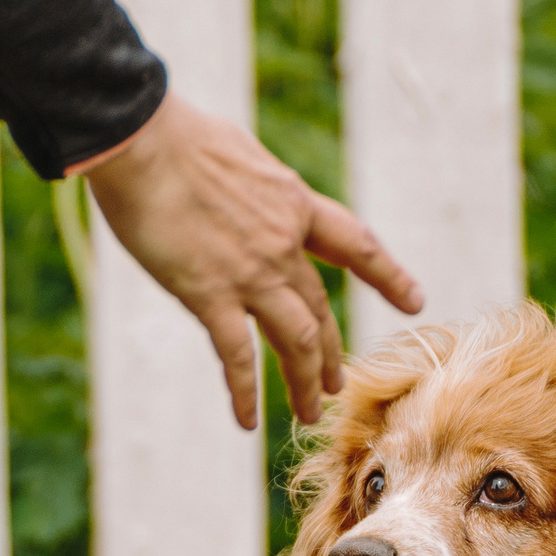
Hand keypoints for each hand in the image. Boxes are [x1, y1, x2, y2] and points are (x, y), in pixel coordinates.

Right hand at [81, 93, 424, 429]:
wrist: (140, 137)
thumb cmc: (175, 135)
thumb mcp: (241, 157)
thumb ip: (257, 189)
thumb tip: (253, 192)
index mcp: (294, 204)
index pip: (355, 245)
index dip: (387, 275)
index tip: (415, 300)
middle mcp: (283, 245)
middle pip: (319, 309)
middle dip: (328, 352)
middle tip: (336, 383)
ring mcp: (251, 273)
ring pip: (295, 340)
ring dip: (303, 380)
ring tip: (309, 412)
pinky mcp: (209, 293)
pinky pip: (236, 355)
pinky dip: (244, 391)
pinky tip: (247, 420)